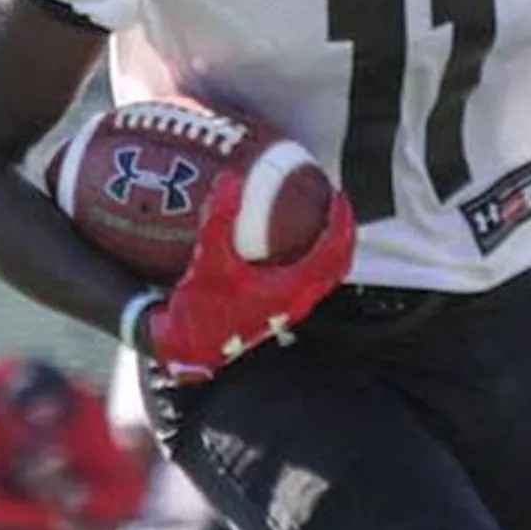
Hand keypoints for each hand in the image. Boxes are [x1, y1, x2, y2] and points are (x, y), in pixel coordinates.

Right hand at [145, 171, 355, 384]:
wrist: (187, 349)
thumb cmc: (200, 314)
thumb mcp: (208, 260)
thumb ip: (219, 219)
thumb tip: (230, 180)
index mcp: (291, 290)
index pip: (332, 252)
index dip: (341, 221)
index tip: (338, 197)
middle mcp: (296, 302)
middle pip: (338, 264)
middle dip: (344, 233)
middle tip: (338, 205)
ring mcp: (289, 309)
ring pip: (326, 276)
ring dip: (331, 248)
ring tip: (323, 221)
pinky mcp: (277, 310)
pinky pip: (309, 281)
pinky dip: (313, 259)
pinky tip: (293, 246)